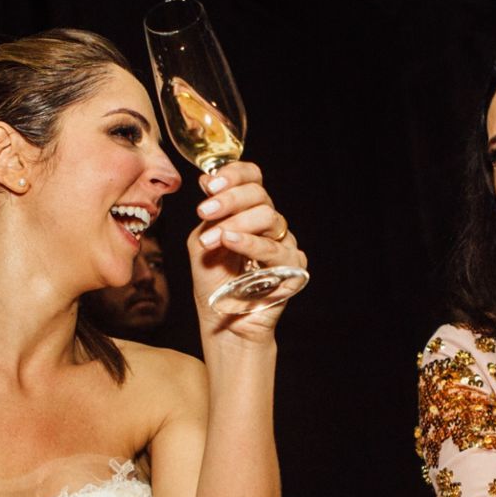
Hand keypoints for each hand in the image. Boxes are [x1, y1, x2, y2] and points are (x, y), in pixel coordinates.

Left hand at [189, 160, 306, 339]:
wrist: (223, 321)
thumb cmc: (214, 282)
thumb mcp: (202, 241)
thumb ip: (209, 214)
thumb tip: (207, 180)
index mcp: (249, 211)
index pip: (251, 178)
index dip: (234, 175)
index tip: (209, 185)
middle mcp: (270, 224)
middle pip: (260, 194)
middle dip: (229, 199)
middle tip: (204, 211)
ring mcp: (284, 244)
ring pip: (268, 217)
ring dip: (235, 223)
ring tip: (212, 238)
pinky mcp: (293, 267)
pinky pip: (275, 249)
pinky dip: (250, 244)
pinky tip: (230, 242)